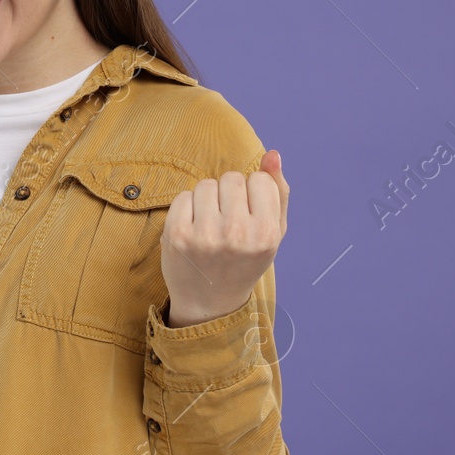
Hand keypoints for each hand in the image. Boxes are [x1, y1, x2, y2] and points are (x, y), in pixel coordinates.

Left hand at [161, 149, 288, 327]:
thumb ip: (278, 192)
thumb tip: (272, 154)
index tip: (249, 213)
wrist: (210, 300)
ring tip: (212, 222)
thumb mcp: (273, 232)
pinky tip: (194, 227)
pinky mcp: (176, 234)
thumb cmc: (245, 260)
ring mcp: (203, 234)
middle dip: (230, 192)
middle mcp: (235, 233)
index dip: (253, 192)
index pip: (259, 179)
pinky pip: (183, 196)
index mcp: (265, 233)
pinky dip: (188, 206)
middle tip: (229, 218)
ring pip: (206, 184)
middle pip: (231, 178)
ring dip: (208, 197)